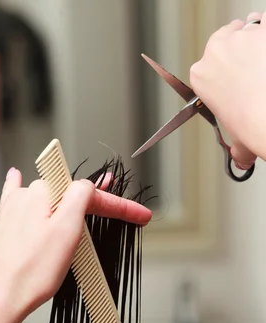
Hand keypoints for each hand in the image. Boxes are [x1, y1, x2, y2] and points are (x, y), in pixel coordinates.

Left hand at [0, 168, 151, 322]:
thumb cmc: (29, 272)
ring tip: (77, 236)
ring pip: (48, 203)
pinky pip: (13, 197)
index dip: (118, 206)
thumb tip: (87, 183)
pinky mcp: (2, 226)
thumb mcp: (67, 230)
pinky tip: (16, 174)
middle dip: (93, 210)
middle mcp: (25, 195)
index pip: (89, 193)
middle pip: (69, 197)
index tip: (141, 216)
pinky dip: (17, 184)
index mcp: (43, 191)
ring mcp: (12, 210)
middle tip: (116, 224)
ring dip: (65, 212)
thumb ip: (80, 197)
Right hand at [190, 12, 265, 168]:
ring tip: (265, 55)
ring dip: (257, 36)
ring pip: (249, 26)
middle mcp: (216, 52)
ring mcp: (241, 38)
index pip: (208, 62)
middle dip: (238, 47)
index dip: (223, 66)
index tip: (236, 72)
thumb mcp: (238, 140)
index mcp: (200, 75)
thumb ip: (236, 148)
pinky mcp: (265, 27)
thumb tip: (239, 159)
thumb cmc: (255, 124)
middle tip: (253, 62)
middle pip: (225, 37)